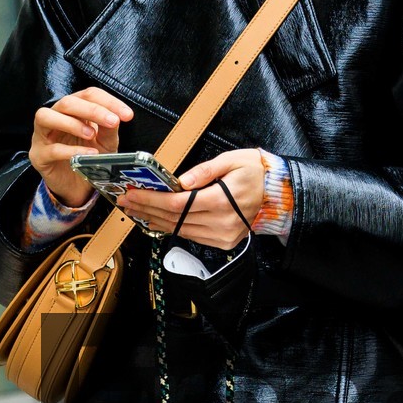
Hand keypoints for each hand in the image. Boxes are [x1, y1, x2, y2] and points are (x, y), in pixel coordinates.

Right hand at [28, 86, 132, 206]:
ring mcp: (42, 136)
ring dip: (71, 123)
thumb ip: (109, 128)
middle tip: (112, 121)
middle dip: (91, 109)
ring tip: (91, 134)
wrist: (79, 187)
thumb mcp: (106, 142)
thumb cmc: (89, 158)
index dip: (108, 101)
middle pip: (66, 102)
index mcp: (73, 110)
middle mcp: (55, 117)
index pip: (87, 95)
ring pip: (45, 116)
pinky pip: (51, 149)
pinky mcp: (38, 156)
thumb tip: (117, 115)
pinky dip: (71, 150)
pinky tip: (88, 154)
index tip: (126, 115)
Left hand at [118, 148, 267, 249]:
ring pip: (180, 230)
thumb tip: (180, 181)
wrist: (277, 193)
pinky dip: (171, 228)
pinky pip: (191, 236)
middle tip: (125, 202)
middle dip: (146, 209)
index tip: (132, 194)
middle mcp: (220, 223)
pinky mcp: (223, 242)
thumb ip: (204, 170)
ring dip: (155, 221)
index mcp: (221, 201)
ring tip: (136, 211)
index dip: (151, 200)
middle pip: (173, 219)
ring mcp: (222, 236)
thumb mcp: (232, 160)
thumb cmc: (255, 172)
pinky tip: (157, 221)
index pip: (176, 203)